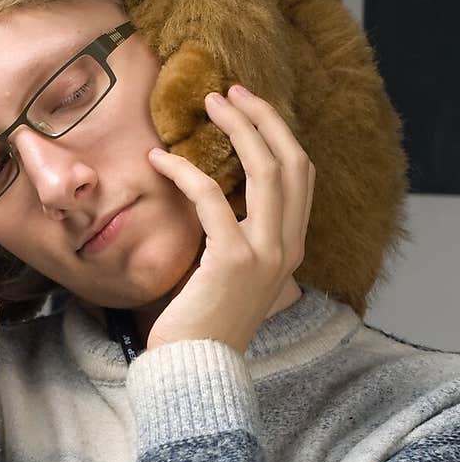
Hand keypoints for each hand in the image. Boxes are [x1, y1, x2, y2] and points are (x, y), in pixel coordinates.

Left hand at [145, 84, 315, 354]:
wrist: (197, 369)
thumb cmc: (202, 325)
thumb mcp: (229, 276)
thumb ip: (234, 240)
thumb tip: (213, 200)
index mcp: (289, 248)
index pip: (301, 175)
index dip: (278, 134)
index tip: (248, 107)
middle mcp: (286, 247)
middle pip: (291, 161)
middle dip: (263, 117)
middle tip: (229, 91)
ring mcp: (265, 253)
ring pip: (265, 169)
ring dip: (237, 128)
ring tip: (208, 102)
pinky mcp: (232, 260)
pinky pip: (212, 198)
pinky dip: (186, 172)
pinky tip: (160, 160)